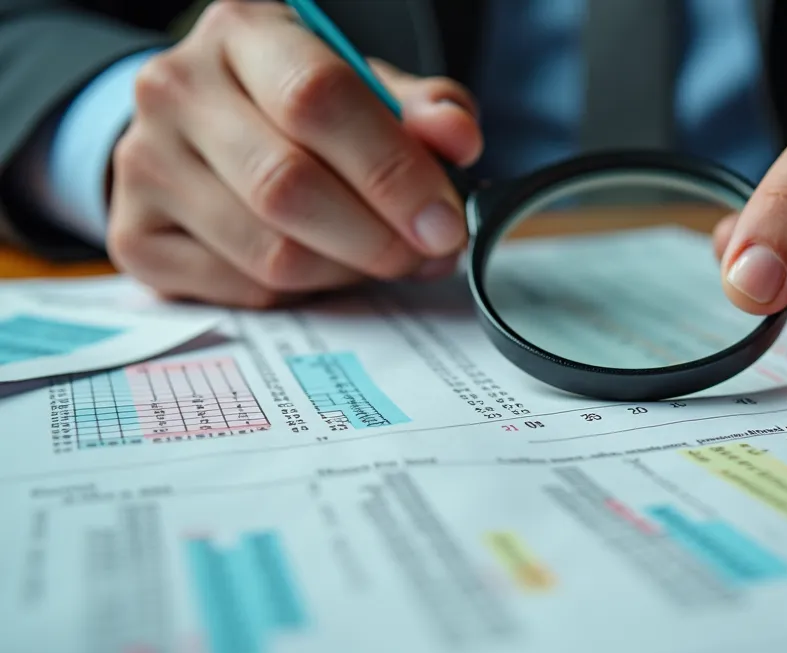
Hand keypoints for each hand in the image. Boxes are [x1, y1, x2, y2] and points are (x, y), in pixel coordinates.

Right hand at [107, 0, 481, 306]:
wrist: (202, 130)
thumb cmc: (297, 105)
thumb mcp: (368, 89)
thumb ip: (423, 111)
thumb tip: (457, 137)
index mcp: (242, 32)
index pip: (317, 99)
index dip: (392, 171)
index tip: (443, 220)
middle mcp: (176, 89)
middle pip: (288, 186)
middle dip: (379, 237)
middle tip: (426, 253)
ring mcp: (144, 164)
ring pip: (270, 252)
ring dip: (350, 270)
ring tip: (384, 258)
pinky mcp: (135, 237)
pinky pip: (245, 289)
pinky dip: (306, 292)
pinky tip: (326, 265)